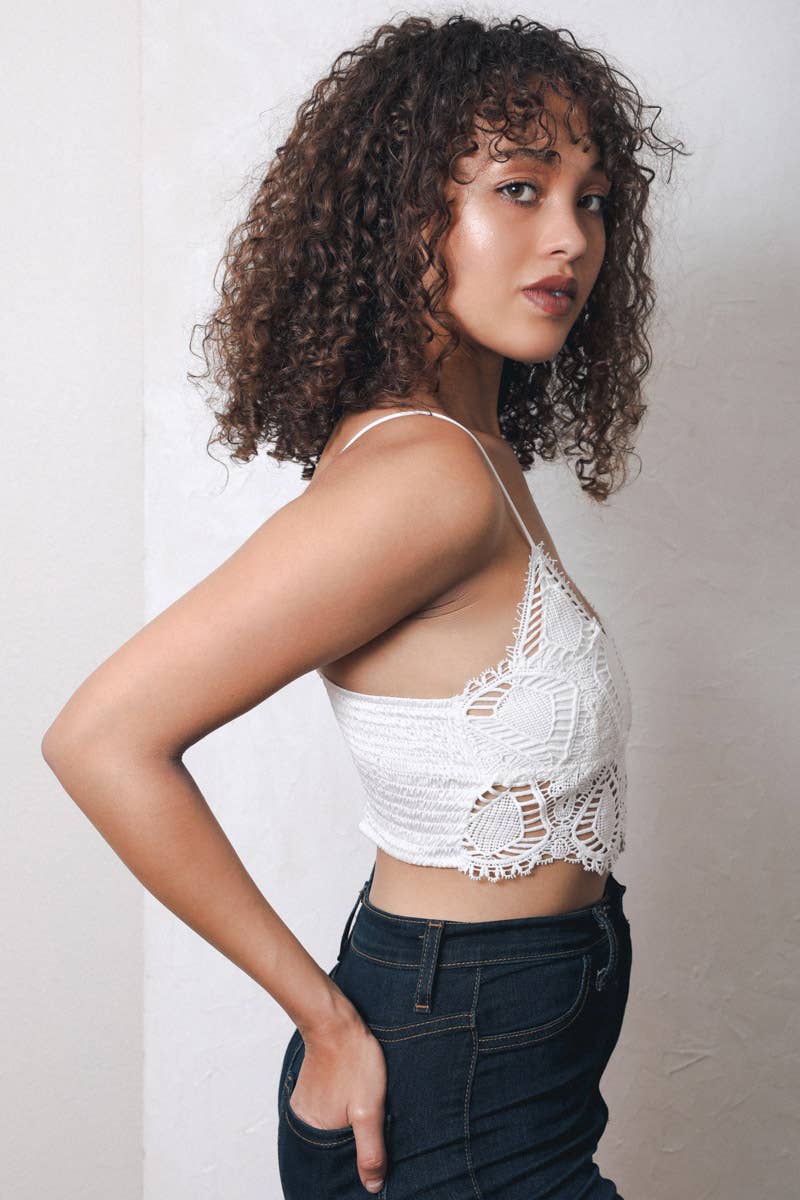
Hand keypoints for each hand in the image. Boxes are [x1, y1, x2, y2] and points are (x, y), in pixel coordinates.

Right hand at [290, 1014, 387, 1193]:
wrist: (336, 1021)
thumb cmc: (354, 1061)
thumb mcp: (370, 1110)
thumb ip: (371, 1151)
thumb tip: (373, 1186)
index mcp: (315, 1133)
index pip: (336, 1166)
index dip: (355, 1168)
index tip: (373, 1162)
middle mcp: (305, 1122)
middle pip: (333, 1149)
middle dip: (353, 1150)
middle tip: (375, 1135)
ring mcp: (306, 1104)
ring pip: (332, 1130)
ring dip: (349, 1130)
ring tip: (367, 1118)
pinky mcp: (312, 1090)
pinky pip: (328, 1113)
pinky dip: (343, 1115)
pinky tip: (357, 1104)